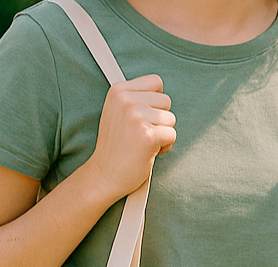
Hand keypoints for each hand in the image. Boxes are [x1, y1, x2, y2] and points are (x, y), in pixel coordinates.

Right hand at [82, 74, 176, 202]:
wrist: (105, 173)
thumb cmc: (116, 145)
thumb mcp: (118, 111)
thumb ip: (136, 97)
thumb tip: (160, 89)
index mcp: (119, 90)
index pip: (156, 82)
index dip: (156, 101)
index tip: (144, 116)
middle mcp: (126, 100)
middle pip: (166, 100)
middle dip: (160, 119)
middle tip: (142, 133)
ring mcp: (136, 116)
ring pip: (171, 118)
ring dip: (163, 133)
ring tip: (145, 142)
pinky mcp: (148, 135)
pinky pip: (172, 135)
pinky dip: (165, 146)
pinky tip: (150, 151)